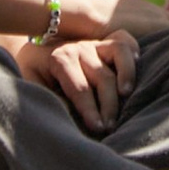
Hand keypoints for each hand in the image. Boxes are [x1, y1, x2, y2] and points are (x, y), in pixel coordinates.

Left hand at [17, 27, 137, 130]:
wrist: (31, 50)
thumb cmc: (33, 75)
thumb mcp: (31, 87)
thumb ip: (48, 100)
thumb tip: (69, 119)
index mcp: (58, 59)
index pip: (80, 88)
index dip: (90, 110)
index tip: (97, 129)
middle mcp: (79, 48)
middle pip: (102, 77)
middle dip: (108, 105)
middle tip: (111, 127)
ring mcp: (93, 42)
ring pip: (118, 51)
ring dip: (126, 73)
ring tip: (127, 95)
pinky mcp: (103, 42)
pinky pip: (123, 40)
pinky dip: (133, 52)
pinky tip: (137, 69)